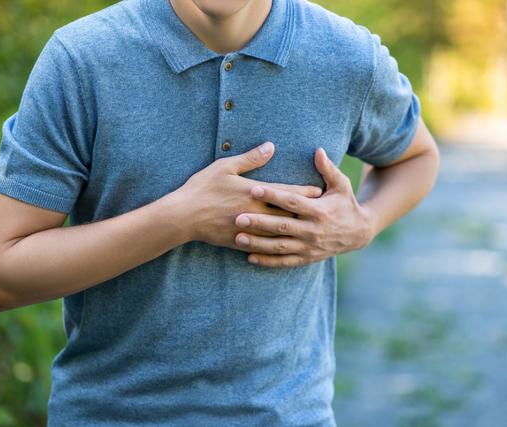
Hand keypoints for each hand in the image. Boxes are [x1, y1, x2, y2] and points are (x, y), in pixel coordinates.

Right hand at [174, 141, 322, 248]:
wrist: (183, 216)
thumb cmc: (202, 188)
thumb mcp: (225, 167)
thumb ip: (250, 158)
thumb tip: (271, 146)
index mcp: (254, 192)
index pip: (287, 192)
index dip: (305, 192)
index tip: (320, 191)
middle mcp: (256, 212)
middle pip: (288, 215)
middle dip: (306, 215)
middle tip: (324, 215)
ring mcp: (249, 230)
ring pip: (278, 234)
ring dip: (295, 232)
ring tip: (310, 231)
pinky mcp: (240, 242)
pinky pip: (262, 246)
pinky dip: (275, 247)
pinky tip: (285, 248)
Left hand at [232, 147, 375, 266]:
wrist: (359, 233)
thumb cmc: (345, 204)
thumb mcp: (342, 185)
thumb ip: (328, 169)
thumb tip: (318, 149)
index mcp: (320, 210)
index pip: (292, 202)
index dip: (273, 196)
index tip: (253, 189)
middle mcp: (313, 230)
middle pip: (282, 226)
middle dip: (260, 222)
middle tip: (238, 217)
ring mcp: (309, 247)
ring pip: (280, 246)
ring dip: (258, 244)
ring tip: (238, 238)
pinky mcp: (307, 258)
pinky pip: (285, 261)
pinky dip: (268, 261)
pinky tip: (250, 257)